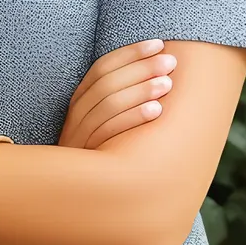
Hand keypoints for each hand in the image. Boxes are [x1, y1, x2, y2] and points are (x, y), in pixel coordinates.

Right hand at [58, 40, 176, 149]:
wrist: (78, 201)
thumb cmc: (103, 158)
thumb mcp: (104, 126)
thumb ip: (120, 102)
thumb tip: (158, 77)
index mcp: (80, 100)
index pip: (103, 66)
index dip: (130, 53)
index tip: (158, 43)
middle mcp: (75, 114)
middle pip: (107, 81)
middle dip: (141, 67)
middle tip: (170, 61)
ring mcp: (78, 135)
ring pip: (108, 103)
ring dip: (141, 89)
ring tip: (168, 83)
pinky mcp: (85, 156)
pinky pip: (109, 131)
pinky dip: (133, 117)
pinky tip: (157, 111)